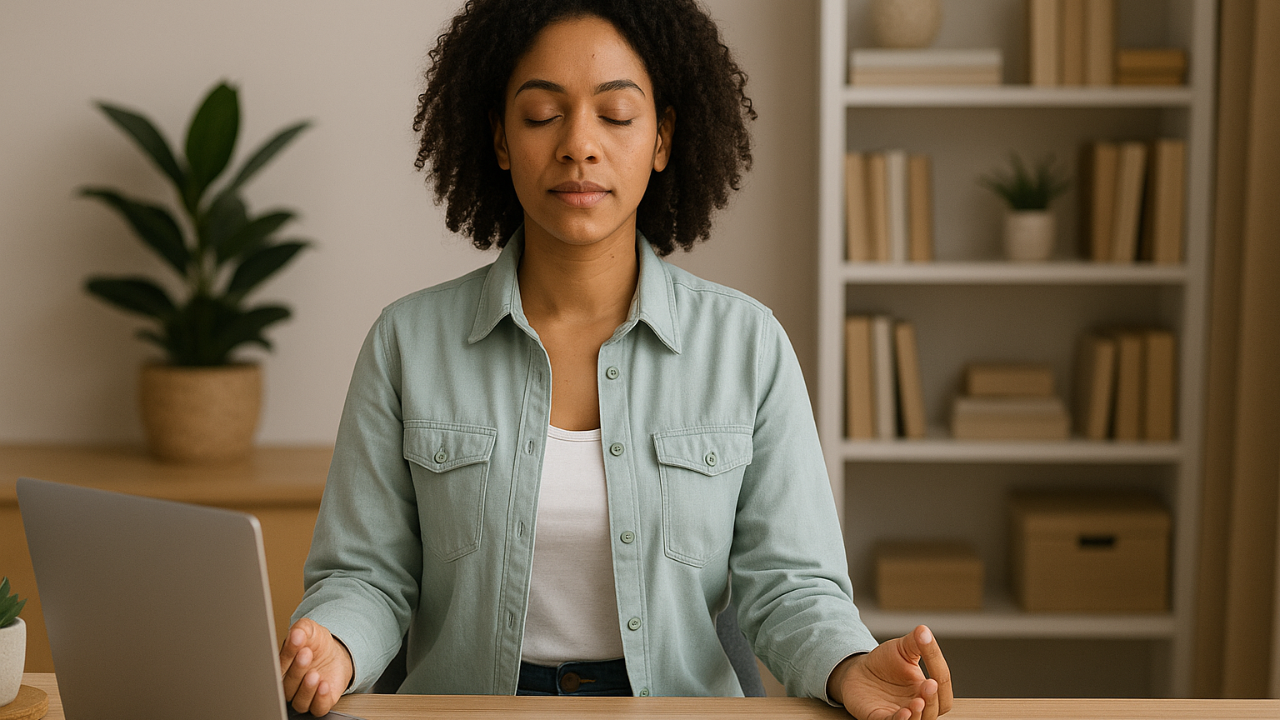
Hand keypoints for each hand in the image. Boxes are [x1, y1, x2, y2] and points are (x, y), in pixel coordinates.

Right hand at [279, 618, 354, 715]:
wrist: (336, 654)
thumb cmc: (317, 645)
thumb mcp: (310, 630)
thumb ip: (302, 629)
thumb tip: (297, 633)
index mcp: (283, 668)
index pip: (279, 666)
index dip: (287, 654)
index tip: (297, 640)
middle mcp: (291, 685)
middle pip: (287, 685)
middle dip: (297, 669)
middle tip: (306, 653)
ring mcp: (305, 696)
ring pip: (300, 701)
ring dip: (306, 689)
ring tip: (315, 673)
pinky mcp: (320, 703)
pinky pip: (317, 709)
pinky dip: (320, 699)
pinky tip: (324, 685)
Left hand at [827, 625, 952, 719]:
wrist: (857, 671)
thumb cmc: (883, 663)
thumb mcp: (901, 649)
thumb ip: (915, 642)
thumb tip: (924, 631)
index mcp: (926, 686)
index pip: (941, 683)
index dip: (939, 673)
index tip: (932, 662)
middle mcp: (918, 703)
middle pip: (936, 708)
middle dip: (933, 698)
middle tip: (929, 685)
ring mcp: (900, 712)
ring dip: (921, 713)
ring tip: (918, 701)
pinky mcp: (881, 718)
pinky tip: (904, 712)